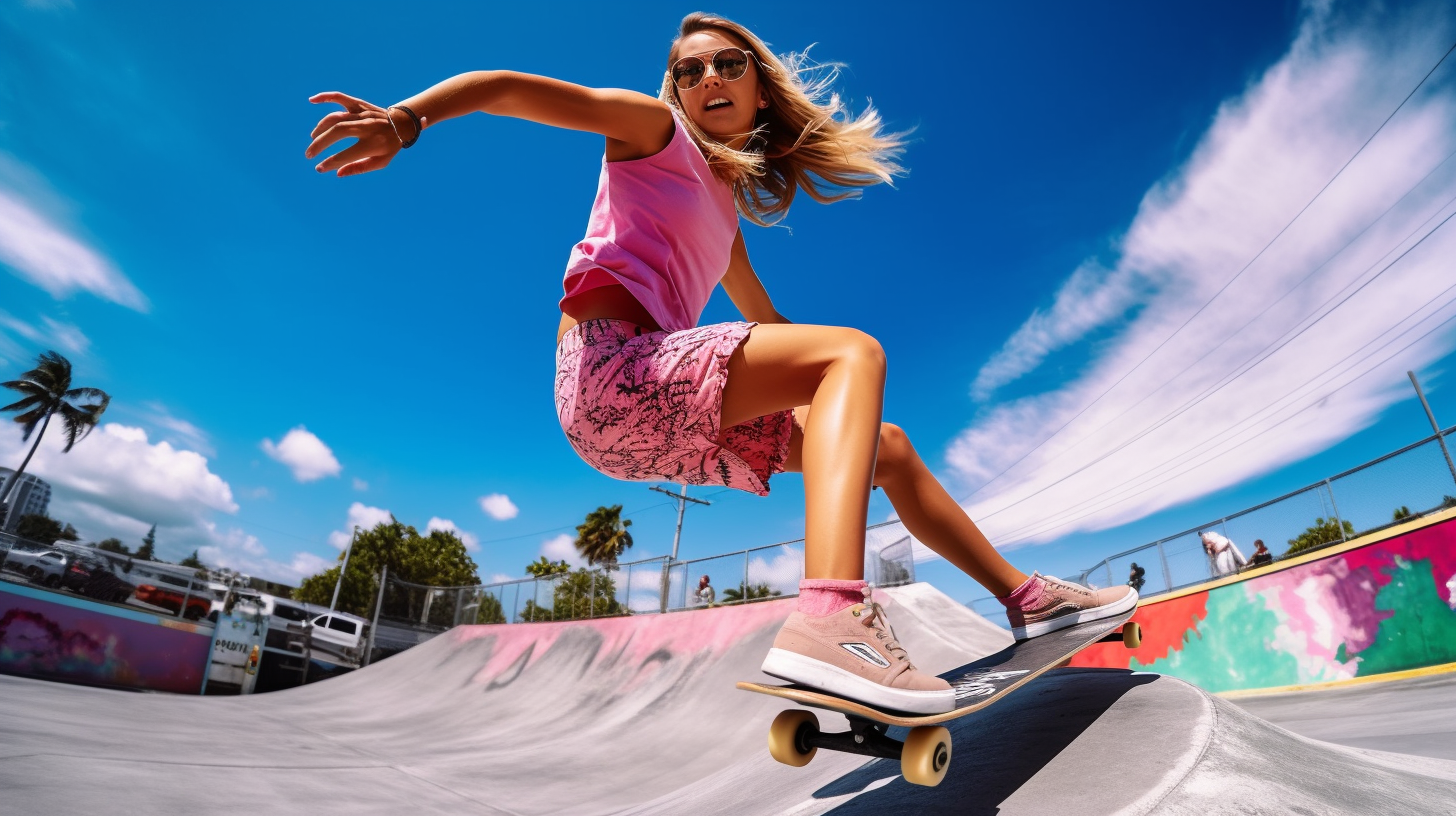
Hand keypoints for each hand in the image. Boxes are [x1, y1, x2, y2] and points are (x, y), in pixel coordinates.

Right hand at [305, 92, 424, 176]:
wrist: (403, 123)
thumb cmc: (389, 146)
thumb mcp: (381, 162)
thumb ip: (359, 168)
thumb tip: (337, 173)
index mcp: (373, 143)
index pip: (346, 155)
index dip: (331, 162)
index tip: (319, 168)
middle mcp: (366, 127)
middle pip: (337, 132)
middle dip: (320, 144)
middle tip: (309, 154)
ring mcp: (361, 114)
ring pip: (335, 117)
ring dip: (320, 128)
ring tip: (313, 139)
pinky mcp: (359, 104)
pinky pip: (340, 97)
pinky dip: (325, 97)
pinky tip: (312, 100)